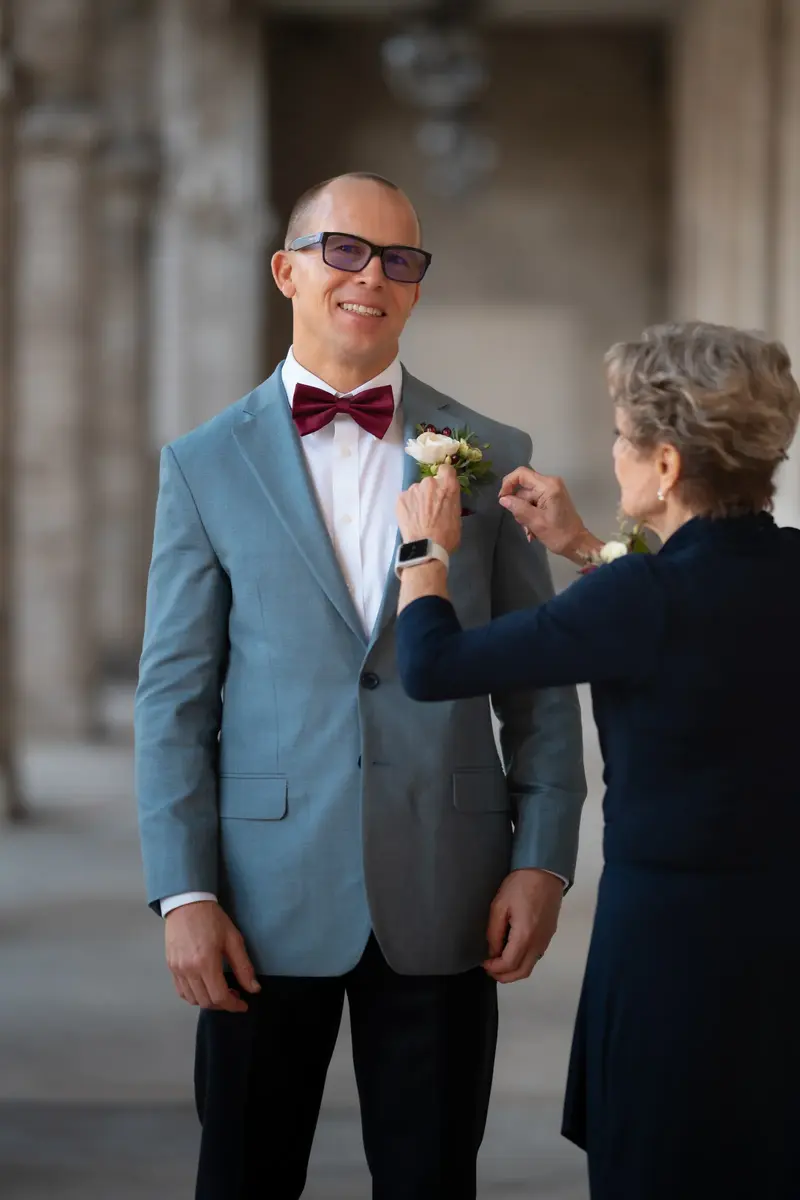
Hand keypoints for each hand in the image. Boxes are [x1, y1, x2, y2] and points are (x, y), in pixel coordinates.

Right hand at [165, 900, 260, 1012]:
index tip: (243, 1005)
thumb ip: (243, 967)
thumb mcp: (233, 939)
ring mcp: (177, 970)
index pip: (219, 997)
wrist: (187, 904)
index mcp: (205, 963)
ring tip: (220, 991)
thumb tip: (254, 989)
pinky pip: (181, 991)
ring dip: (208, 1001)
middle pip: (206, 1002)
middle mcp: (188, 970)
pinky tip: (204, 987)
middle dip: (223, 1004)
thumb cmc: (213, 919)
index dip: (233, 1005)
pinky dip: (194, 996)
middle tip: (234, 995)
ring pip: (193, 999)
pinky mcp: (171, 967)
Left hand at [396, 463, 461, 552]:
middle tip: (430, 508)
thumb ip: (450, 500)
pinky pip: (406, 499)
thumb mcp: (457, 515)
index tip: (442, 485)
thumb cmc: (447, 535)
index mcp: (448, 485)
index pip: (446, 469)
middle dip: (430, 492)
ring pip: (416, 491)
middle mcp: (430, 482)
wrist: (426, 548)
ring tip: (418, 516)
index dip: (444, 477)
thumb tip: (445, 499)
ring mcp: (413, 489)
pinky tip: (410, 518)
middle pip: (430, 482)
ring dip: (418, 499)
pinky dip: (408, 506)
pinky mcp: (400, 497)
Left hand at [483, 869, 562, 983]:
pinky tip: (511, 949)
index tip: (483, 962)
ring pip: (530, 966)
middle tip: (490, 968)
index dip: (494, 968)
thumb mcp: (500, 905)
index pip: (509, 965)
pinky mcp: (549, 935)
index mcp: (525, 936)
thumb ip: (494, 932)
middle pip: (522, 972)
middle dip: (504, 976)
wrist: (546, 872)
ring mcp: (546, 940)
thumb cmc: (520, 885)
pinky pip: (535, 956)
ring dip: (514, 969)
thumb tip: (492, 951)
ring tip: (498, 960)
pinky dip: (522, 960)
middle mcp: (538, 943)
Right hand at [498, 467, 598, 561]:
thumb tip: (503, 499)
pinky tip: (533, 529)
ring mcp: (552, 491)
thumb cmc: (559, 534)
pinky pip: (534, 503)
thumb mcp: (535, 522)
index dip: (508, 484)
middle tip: (521, 524)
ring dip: (524, 514)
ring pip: (527, 498)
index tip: (502, 500)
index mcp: (548, 485)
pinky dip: (530, 515)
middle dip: (518, 506)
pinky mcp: (552, 498)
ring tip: (529, 530)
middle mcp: (550, 483)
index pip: (521, 474)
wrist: (577, 544)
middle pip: (523, 489)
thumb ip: (518, 508)